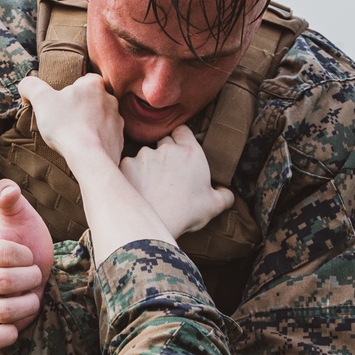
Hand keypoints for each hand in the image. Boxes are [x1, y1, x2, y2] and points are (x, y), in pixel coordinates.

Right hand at [0, 180, 53, 349]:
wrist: (33, 276)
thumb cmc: (25, 244)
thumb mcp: (20, 219)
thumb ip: (10, 200)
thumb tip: (8, 189)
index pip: (4, 254)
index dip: (26, 256)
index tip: (28, 255)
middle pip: (5, 283)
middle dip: (30, 279)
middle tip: (32, 276)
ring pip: (5, 311)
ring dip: (28, 303)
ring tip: (29, 295)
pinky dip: (10, 333)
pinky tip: (18, 323)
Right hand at [18, 74, 123, 174]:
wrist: (88, 158)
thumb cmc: (66, 126)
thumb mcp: (41, 100)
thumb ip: (31, 86)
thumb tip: (26, 84)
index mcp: (93, 84)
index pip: (82, 81)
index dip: (69, 91)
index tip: (58, 105)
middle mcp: (110, 99)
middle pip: (91, 99)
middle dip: (79, 108)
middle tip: (64, 121)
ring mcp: (117, 120)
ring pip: (100, 118)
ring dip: (89, 124)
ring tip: (74, 136)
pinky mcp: (120, 139)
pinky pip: (107, 136)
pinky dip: (96, 140)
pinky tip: (85, 147)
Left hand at [119, 126, 233, 238]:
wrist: (157, 224)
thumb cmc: (187, 214)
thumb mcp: (215, 205)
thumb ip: (225, 194)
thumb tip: (227, 192)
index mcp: (191, 152)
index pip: (183, 130)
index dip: (180, 138)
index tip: (179, 150)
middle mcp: (167, 148)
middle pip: (163, 140)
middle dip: (165, 152)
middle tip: (166, 172)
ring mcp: (145, 155)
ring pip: (145, 154)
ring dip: (148, 164)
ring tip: (151, 185)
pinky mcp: (128, 165)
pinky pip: (129, 165)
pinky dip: (132, 174)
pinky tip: (138, 188)